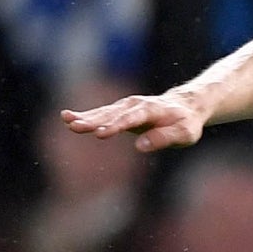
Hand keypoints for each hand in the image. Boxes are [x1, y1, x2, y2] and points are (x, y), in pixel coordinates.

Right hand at [61, 92, 206, 153]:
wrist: (185, 106)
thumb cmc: (186, 123)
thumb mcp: (184, 133)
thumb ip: (164, 138)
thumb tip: (140, 146)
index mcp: (152, 109)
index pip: (131, 119)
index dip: (115, 126)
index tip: (100, 134)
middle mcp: (135, 104)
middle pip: (112, 114)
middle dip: (93, 120)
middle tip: (74, 126)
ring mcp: (126, 106)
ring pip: (103, 112)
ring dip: (85, 117)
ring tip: (66, 120)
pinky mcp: (120, 110)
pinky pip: (101, 113)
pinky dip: (86, 115)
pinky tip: (67, 117)